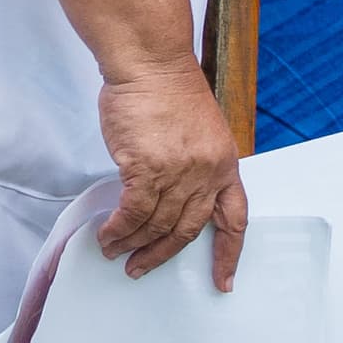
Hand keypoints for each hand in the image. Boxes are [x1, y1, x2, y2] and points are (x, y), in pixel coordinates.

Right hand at [95, 62, 246, 289]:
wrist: (150, 61)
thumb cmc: (167, 88)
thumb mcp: (200, 130)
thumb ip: (194, 165)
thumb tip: (172, 196)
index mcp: (225, 164)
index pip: (233, 219)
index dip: (228, 254)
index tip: (223, 281)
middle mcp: (206, 172)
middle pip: (187, 229)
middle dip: (162, 254)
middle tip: (141, 267)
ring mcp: (178, 171)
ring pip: (156, 224)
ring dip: (132, 243)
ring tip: (114, 251)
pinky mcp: (147, 167)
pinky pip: (133, 211)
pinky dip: (119, 228)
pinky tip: (108, 235)